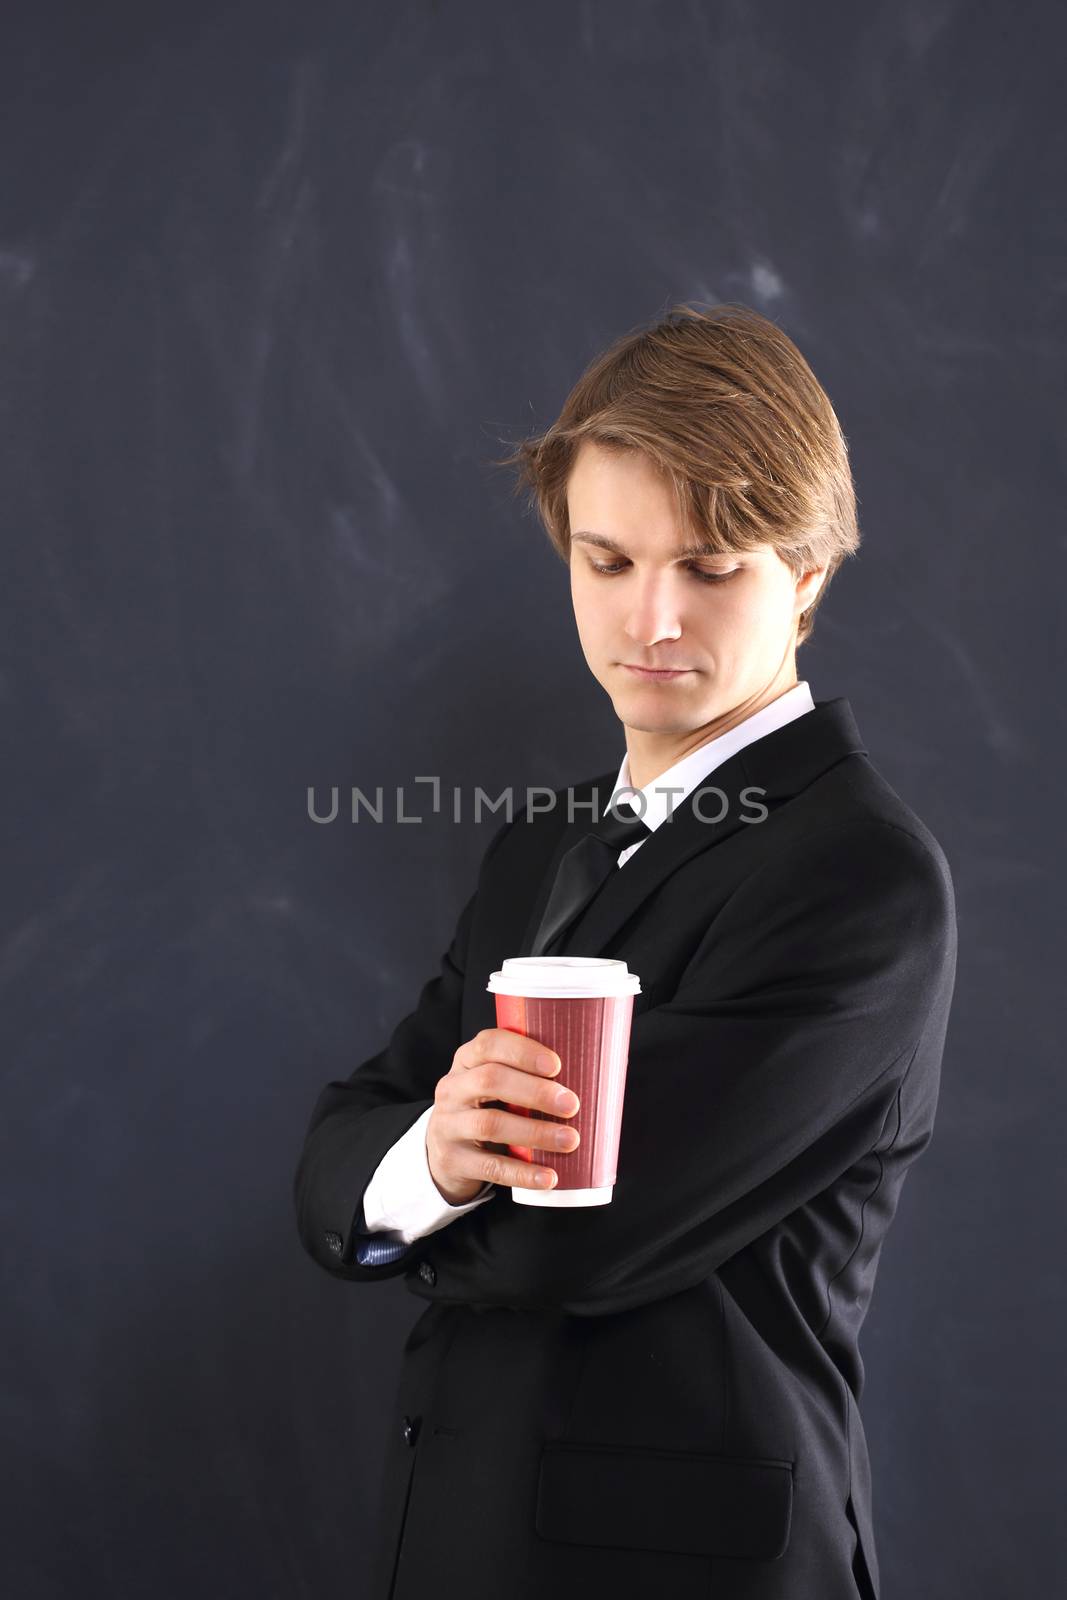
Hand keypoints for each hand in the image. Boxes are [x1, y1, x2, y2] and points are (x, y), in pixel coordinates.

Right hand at [426, 1028, 580, 1203]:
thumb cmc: (486, 1108)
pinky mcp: (451, 1159)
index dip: (522, 1052)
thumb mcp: (495, 1085)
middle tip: (572, 1105)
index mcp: (467, 1061)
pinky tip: (549, 1177)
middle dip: (535, 1092)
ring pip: (490, 1124)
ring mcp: (448, 1124)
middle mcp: (452, 1088)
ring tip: (570, 1140)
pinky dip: (522, 1173)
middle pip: (490, 1081)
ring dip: (534, 1132)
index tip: (556, 1065)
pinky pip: (489, 1167)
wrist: (444, 1151)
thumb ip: (527, 1075)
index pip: (488, 1044)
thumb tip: (594, 1074)